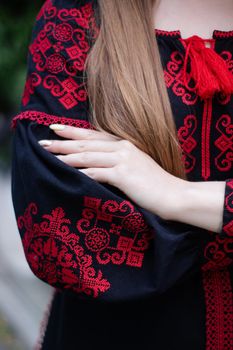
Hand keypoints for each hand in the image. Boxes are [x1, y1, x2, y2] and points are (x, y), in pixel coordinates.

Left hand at [38, 124, 185, 217]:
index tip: (55, 128)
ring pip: (88, 155)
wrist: (174, 196)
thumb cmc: (155, 186)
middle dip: (63, 142)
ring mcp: (123, 159)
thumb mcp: (136, 168)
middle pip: (87, 142)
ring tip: (48, 155)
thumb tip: (97, 165)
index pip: (94, 135)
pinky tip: (65, 172)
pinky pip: (96, 172)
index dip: (73, 131)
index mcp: (125, 144)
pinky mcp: (123, 174)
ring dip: (66, 155)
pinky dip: (79, 172)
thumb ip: (118, 163)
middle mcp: (123, 147)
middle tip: (43, 142)